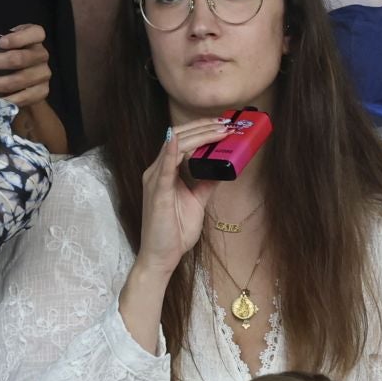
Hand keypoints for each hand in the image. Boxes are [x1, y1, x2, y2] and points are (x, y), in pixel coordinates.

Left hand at [0, 24, 51, 109]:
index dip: (18, 38)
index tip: (0, 43)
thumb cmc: (13, 54)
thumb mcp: (8, 42)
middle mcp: (42, 55)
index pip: (35, 33)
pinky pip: (21, 98)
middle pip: (19, 59)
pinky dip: (2, 100)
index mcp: (35, 37)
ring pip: (16, 81)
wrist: (28, 77)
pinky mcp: (41, 92)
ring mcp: (43, 74)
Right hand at [136, 118, 224, 275]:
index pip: (182, 141)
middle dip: (204, 128)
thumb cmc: (174, 232)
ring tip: (219, 130)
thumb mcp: (197, 201)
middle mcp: (157, 172)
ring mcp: (155, 181)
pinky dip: (171, 153)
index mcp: (165, 172)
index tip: (223, 125)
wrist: (161, 256)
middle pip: (179, 138)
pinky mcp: (157, 193)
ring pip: (174, 146)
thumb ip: (207, 183)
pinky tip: (177, 142)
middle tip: (226, 123)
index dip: (202, 130)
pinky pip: (163, 169)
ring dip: (198, 136)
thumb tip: (224, 169)